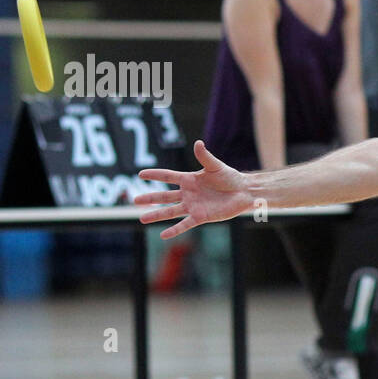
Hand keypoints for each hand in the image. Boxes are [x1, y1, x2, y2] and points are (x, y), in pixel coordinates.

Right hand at [135, 140, 253, 239]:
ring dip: (157, 215)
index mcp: (189, 179)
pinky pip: (185, 224)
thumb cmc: (230, 177)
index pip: (168, 176)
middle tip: (134, 200)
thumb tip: (198, 143)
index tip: (140, 174)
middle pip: (164, 196)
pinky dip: (175, 230)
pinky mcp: (201, 216)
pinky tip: (163, 235)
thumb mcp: (215, 166)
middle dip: (150, 198)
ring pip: (170, 211)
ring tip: (141, 219)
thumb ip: (205, 157)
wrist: (243, 192)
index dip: (155, 175)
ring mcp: (193, 206)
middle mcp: (188, 193)